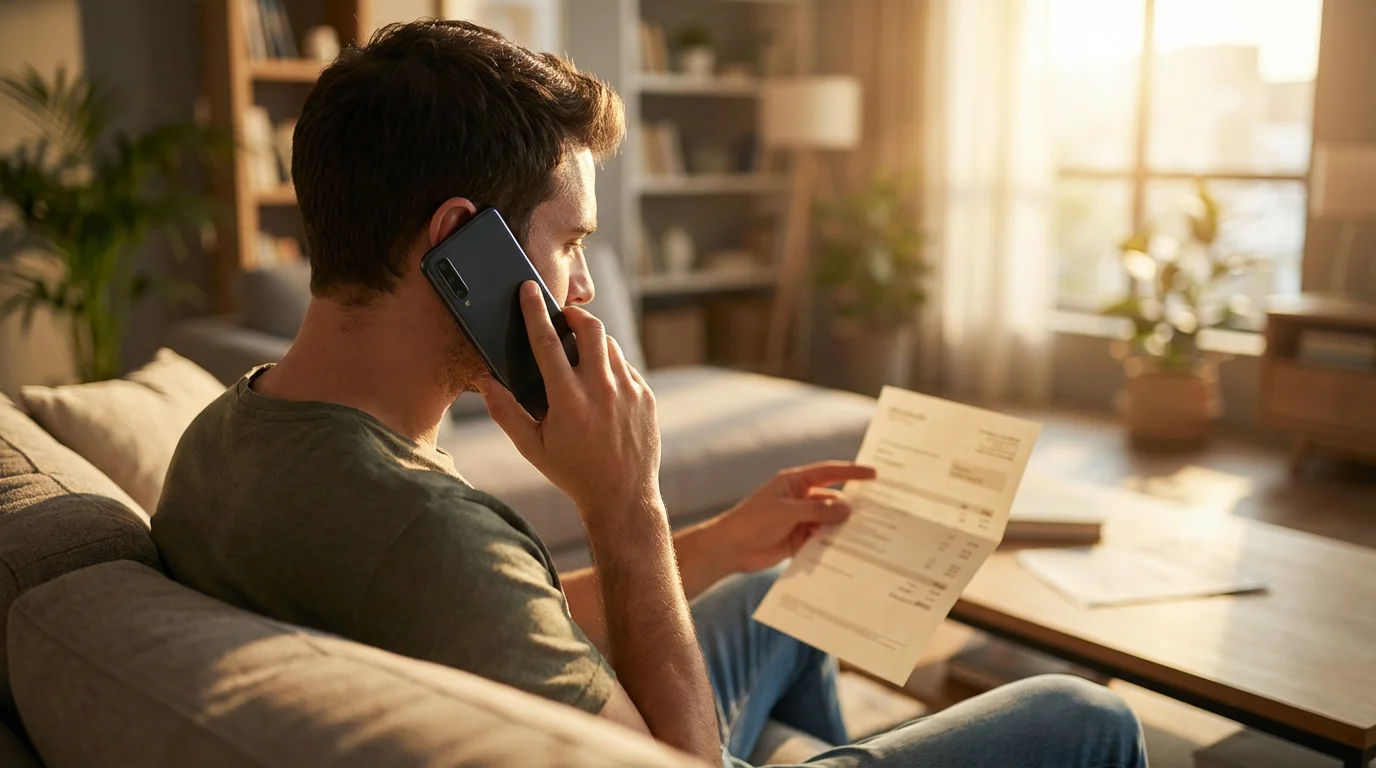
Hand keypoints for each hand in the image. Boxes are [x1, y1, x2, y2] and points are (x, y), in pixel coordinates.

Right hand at [476, 281, 661, 519]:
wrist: (623, 496)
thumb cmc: (572, 472)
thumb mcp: (532, 447)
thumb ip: (505, 411)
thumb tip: (485, 381)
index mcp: (568, 399)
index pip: (548, 342)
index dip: (535, 311)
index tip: (529, 288)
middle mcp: (602, 390)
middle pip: (590, 328)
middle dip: (574, 315)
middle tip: (563, 317)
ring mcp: (629, 391)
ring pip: (610, 345)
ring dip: (593, 341)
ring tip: (580, 353)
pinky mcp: (646, 396)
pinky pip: (626, 367)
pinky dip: (611, 366)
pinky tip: (600, 383)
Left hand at [709, 461, 876, 573]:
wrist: (730, 549)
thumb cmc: (752, 521)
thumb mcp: (787, 512)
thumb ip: (818, 511)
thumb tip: (848, 510)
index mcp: (795, 483)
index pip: (829, 473)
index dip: (852, 473)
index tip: (874, 474)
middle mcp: (800, 499)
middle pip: (832, 500)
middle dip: (852, 505)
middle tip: (879, 510)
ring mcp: (800, 520)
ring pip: (829, 522)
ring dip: (844, 528)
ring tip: (869, 534)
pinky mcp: (799, 540)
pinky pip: (822, 540)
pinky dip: (833, 544)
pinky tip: (850, 551)